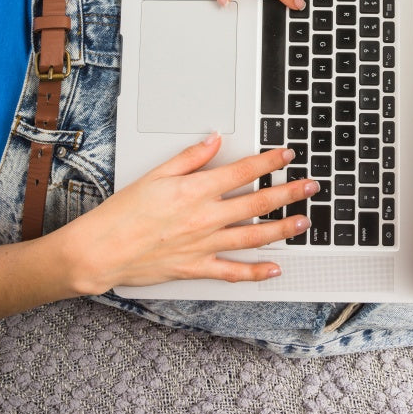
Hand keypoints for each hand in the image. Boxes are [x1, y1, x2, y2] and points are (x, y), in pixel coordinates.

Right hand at [60, 136, 313, 294]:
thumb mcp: (155, 175)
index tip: (287, 155)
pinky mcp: (196, 268)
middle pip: (257, 202)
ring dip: (282, 229)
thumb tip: (214, 140)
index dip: (269, 161)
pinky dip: (255, 272)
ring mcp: (203, 245)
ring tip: (303, 222)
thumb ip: (189, 158)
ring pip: (252, 236)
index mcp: (195, 191)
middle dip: (288, 192)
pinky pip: (232, 271)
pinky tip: (274, 268)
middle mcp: (205, 217)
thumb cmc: (122, 213)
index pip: (242, 171)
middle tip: (311, 187)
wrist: (101, 250)